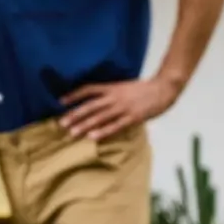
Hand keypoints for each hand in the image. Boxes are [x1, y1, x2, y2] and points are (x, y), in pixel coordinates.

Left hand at [58, 72, 181, 140]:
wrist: (163, 88)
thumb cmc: (143, 89)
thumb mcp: (124, 87)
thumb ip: (111, 93)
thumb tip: (96, 100)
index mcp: (112, 87)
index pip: (88, 89)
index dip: (74, 95)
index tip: (60, 101)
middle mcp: (114, 97)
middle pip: (90, 106)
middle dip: (75, 115)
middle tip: (61, 123)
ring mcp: (123, 107)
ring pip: (100, 117)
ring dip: (85, 125)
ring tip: (72, 133)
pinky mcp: (132, 117)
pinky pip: (115, 126)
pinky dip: (103, 132)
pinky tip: (93, 137)